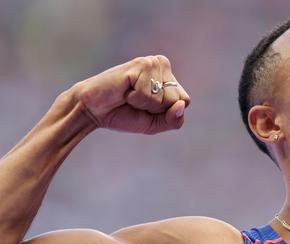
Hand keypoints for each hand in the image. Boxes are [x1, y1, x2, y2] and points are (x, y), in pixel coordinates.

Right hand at [72, 55, 190, 134]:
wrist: (95, 110)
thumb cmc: (125, 114)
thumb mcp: (155, 124)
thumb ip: (173, 120)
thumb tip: (180, 105)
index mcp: (169, 78)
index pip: (184, 101)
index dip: (166, 113)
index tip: (148, 108)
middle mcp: (162, 66)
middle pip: (176, 100)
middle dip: (156, 109)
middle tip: (136, 101)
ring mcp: (152, 63)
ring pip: (164, 98)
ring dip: (144, 103)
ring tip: (129, 95)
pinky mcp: (140, 64)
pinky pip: (148, 94)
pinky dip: (136, 99)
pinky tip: (124, 90)